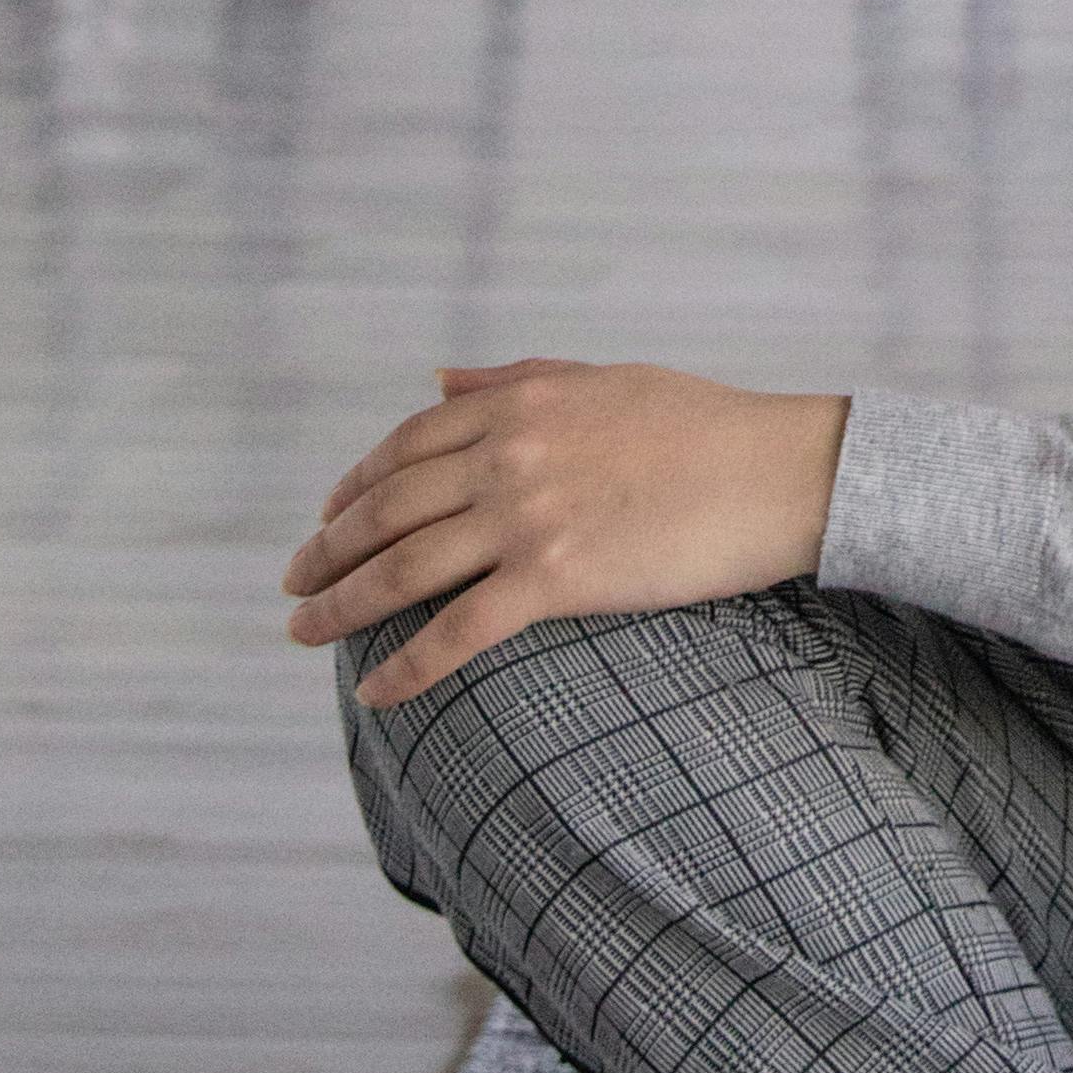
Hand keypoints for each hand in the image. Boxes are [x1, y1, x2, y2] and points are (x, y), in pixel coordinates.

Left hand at [285, 358, 849, 710]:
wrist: (777, 471)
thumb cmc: (703, 424)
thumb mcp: (602, 378)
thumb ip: (513, 378)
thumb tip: (437, 377)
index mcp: (517, 402)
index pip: (405, 447)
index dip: (353, 487)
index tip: (327, 519)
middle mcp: (507, 455)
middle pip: (387, 510)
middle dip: (328, 551)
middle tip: (294, 584)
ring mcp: (527, 517)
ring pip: (404, 570)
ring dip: (343, 607)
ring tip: (307, 633)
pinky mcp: (557, 578)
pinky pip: (459, 632)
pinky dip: (409, 668)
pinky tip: (377, 695)